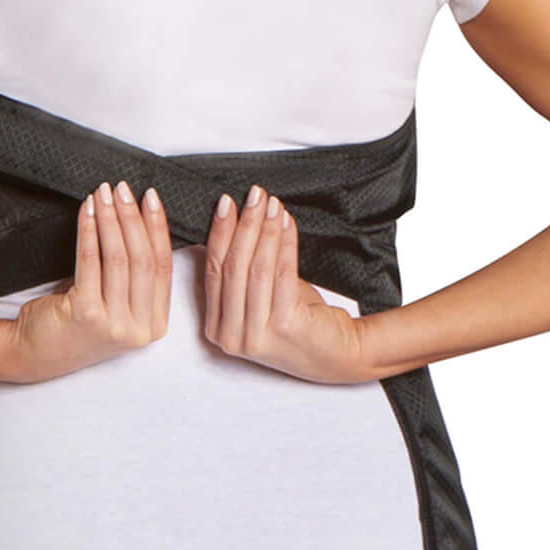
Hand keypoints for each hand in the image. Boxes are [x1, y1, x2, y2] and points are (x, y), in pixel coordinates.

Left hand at [2, 179, 172, 382]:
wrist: (34, 353)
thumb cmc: (76, 321)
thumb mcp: (116, 303)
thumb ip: (134, 276)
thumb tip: (139, 218)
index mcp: (154, 324)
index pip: (163, 266)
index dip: (158, 227)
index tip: (151, 198)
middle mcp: (138, 328)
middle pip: (142, 259)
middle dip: (133, 217)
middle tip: (123, 189)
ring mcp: (113, 324)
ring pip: (118, 258)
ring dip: (111, 219)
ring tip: (103, 194)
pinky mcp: (86, 315)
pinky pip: (90, 261)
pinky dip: (90, 230)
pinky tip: (87, 211)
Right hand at [203, 184, 371, 383]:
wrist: (337, 353)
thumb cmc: (297, 320)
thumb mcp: (259, 296)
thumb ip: (242, 269)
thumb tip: (236, 218)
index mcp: (217, 327)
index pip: (212, 270)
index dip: (219, 233)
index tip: (226, 203)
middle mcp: (231, 335)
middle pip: (232, 267)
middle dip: (243, 225)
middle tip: (253, 196)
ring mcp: (256, 335)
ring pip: (255, 268)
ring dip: (264, 230)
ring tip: (271, 204)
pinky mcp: (284, 327)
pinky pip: (281, 273)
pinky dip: (284, 243)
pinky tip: (286, 223)